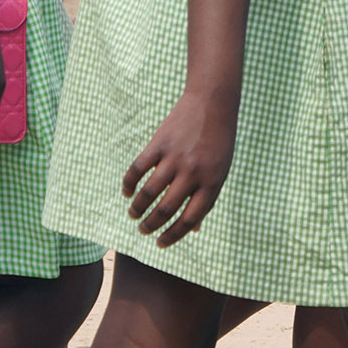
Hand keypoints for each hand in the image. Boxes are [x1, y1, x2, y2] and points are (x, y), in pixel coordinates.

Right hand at [123, 88, 237, 245]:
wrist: (212, 103)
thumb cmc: (218, 142)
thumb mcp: (220, 171)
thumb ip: (207, 199)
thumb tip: (193, 230)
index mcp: (211, 182)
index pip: (190, 219)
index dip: (173, 236)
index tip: (160, 243)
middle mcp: (193, 172)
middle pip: (166, 209)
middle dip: (150, 225)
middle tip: (142, 230)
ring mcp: (175, 157)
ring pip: (149, 192)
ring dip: (137, 208)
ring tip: (133, 214)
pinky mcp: (160, 143)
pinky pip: (137, 169)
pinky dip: (129, 184)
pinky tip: (127, 193)